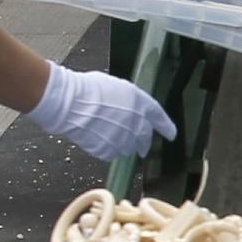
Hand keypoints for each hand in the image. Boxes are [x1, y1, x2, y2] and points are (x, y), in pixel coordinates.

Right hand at [29, 61, 177, 158]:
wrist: (71, 103)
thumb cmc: (88, 89)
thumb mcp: (117, 87)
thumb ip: (129, 101)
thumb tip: (129, 107)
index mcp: (141, 103)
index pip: (160, 118)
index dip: (166, 127)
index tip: (170, 134)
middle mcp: (137, 123)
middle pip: (145, 138)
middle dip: (143, 142)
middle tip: (140, 146)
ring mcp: (124, 139)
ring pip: (129, 147)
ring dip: (123, 144)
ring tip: (107, 134)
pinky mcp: (109, 150)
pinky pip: (111, 153)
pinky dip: (106, 149)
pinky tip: (96, 138)